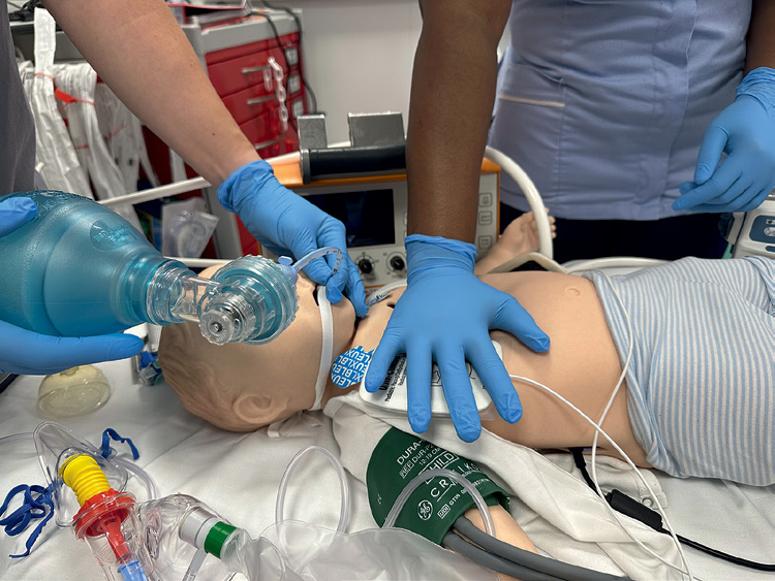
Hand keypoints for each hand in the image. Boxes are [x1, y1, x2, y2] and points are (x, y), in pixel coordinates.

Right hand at [0, 198, 142, 374]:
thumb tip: (25, 207)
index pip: (45, 351)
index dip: (92, 349)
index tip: (130, 342)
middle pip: (47, 359)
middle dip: (90, 348)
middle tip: (127, 328)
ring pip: (34, 355)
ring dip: (71, 343)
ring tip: (106, 322)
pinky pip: (21, 344)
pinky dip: (49, 335)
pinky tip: (64, 314)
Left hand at [217, 160, 366, 315]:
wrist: (255, 202)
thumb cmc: (277, 208)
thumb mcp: (296, 232)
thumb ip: (312, 257)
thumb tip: (326, 279)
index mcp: (332, 232)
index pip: (341, 261)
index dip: (339, 280)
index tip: (335, 295)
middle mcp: (327, 243)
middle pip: (344, 270)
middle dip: (351, 289)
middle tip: (358, 310)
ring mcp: (314, 252)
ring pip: (330, 275)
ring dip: (336, 291)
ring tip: (344, 310)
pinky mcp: (301, 258)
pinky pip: (313, 276)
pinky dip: (317, 288)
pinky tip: (321, 300)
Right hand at [364, 235, 549, 441]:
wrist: (438, 270)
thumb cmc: (470, 293)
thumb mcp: (501, 304)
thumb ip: (524, 324)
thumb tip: (546, 346)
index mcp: (472, 332)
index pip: (491, 366)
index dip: (502, 391)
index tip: (513, 415)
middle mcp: (446, 336)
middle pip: (453, 376)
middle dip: (461, 406)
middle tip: (468, 435)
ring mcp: (419, 334)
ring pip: (419, 370)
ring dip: (418, 398)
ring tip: (420, 426)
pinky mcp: (398, 330)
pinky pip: (387, 352)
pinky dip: (378, 368)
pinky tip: (371, 389)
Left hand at [675, 67, 774, 212]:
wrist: (766, 110)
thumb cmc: (737, 118)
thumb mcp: (717, 131)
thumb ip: (707, 157)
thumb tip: (697, 182)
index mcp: (749, 155)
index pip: (717, 186)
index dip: (695, 197)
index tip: (676, 204)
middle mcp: (763, 170)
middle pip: (725, 197)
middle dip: (700, 199)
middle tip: (683, 190)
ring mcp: (769, 177)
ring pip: (736, 203)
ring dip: (712, 205)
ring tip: (695, 195)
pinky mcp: (770, 181)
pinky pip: (749, 203)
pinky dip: (729, 205)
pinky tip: (713, 199)